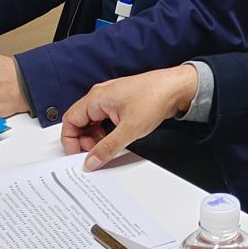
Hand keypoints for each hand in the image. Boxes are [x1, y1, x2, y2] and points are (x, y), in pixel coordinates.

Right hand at [61, 66, 198, 167]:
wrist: (176, 88)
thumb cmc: (155, 97)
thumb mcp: (129, 129)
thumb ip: (107, 147)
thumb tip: (92, 160)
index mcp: (97, 98)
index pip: (71, 120)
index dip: (70, 140)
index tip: (77, 155)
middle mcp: (101, 96)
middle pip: (80, 121)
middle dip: (83, 140)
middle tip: (93, 154)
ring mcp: (111, 99)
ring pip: (93, 121)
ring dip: (95, 137)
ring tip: (106, 148)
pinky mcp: (121, 104)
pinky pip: (105, 119)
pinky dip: (105, 131)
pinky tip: (114, 140)